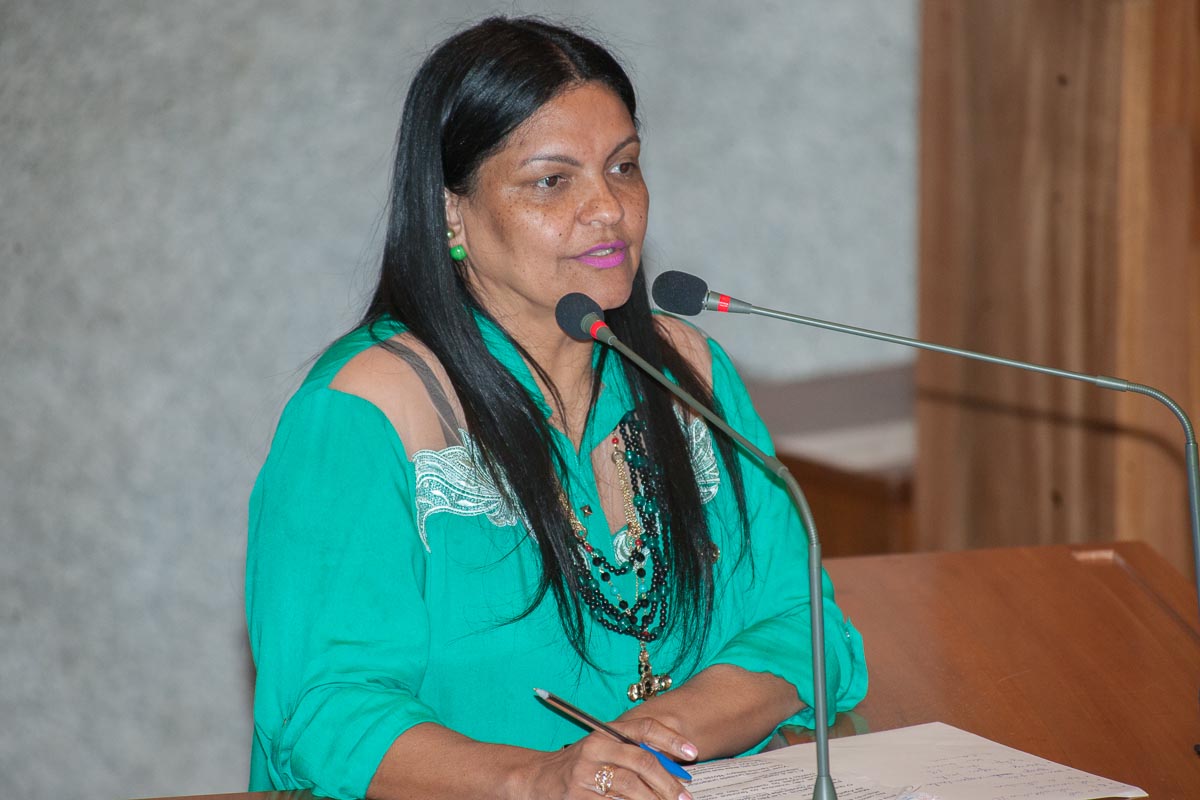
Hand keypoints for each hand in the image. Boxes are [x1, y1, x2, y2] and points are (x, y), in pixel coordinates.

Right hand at [518, 717, 697, 799]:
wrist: (537, 778)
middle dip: (668, 781)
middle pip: (641, 761)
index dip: (671, 739)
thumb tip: (674, 768)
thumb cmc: (579, 765)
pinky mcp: (578, 796)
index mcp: (605, 731)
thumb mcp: (604, 749)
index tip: (692, 753)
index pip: (644, 728)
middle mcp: (596, 747)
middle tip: (684, 797)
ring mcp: (585, 773)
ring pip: (630, 787)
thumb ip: (633, 752)